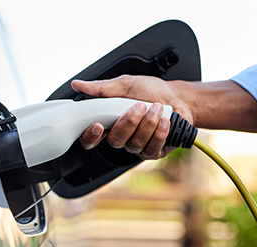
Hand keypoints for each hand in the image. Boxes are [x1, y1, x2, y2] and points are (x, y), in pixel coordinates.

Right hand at [72, 75, 193, 159]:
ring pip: (134, 144)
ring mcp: (137, 146)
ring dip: (147, 124)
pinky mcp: (154, 152)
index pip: (91, 138)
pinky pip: (151, 148)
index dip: (90, 136)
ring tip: (157, 108)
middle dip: (128, 122)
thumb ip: (101, 88)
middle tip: (140, 106)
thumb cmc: (152, 91)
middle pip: (114, 141)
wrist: (178, 98)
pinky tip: (165, 121)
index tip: (97, 125)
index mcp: (109, 122)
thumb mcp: (125, 84)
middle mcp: (122, 137)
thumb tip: (78, 85)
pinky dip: (159, 133)